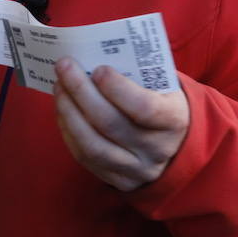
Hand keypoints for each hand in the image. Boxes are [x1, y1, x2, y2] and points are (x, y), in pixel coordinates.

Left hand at [52, 57, 189, 191]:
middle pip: (111, 124)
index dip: (117, 89)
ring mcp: (137, 170)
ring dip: (69, 113)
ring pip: (93, 146)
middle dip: (81, 92)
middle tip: (64, 66)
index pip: (144, 108)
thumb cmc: (163, 101)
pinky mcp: (119, 181)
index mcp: (174, 120)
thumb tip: (94, 55)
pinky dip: (69, 131)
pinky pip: (86, 158)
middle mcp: (157, 150)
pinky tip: (62, 110)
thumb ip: (138, 73)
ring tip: (59, 86)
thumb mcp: (164, 86)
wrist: (178, 143)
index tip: (98, 69)